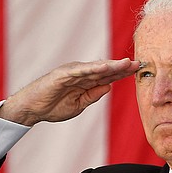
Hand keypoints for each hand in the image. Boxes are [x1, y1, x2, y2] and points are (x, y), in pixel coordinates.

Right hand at [0, 58, 139, 125]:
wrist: (32, 109)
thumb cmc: (53, 106)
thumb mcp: (79, 104)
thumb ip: (93, 95)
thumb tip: (109, 87)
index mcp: (85, 82)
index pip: (108, 76)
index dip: (122, 74)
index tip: (138, 71)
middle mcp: (81, 73)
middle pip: (105, 69)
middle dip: (122, 67)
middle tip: (139, 63)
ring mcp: (72, 72)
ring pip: (95, 68)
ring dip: (111, 66)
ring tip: (126, 64)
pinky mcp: (63, 74)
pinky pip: (80, 71)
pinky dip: (93, 68)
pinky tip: (105, 67)